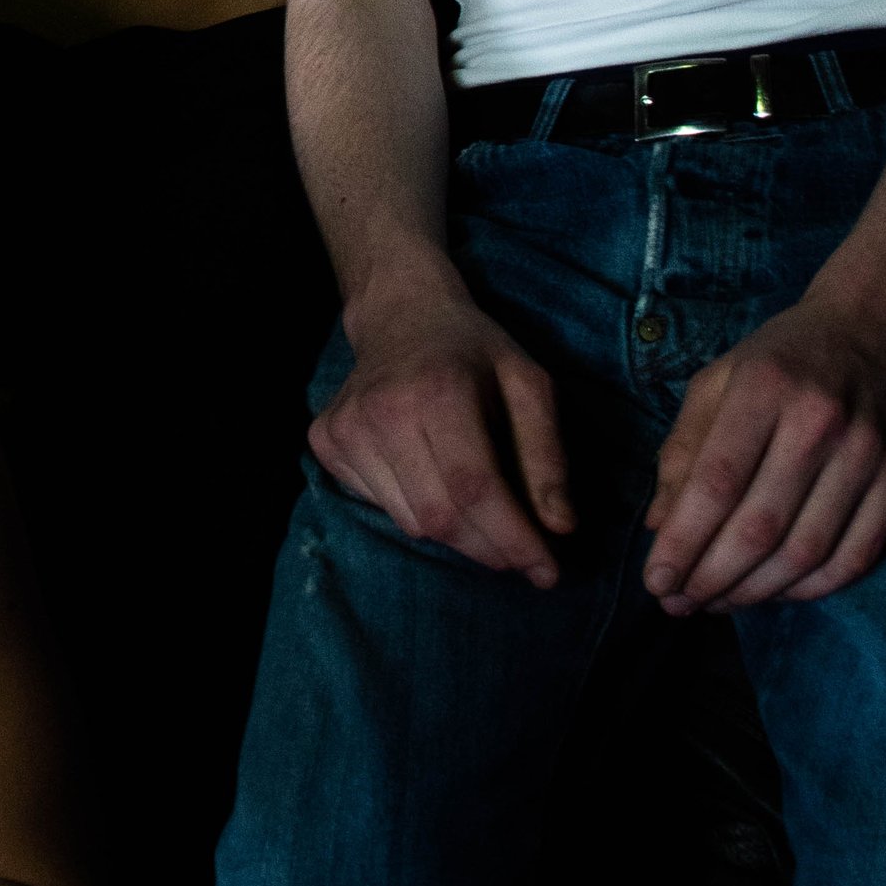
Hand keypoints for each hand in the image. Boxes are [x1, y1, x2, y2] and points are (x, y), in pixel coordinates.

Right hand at [310, 272, 573, 585]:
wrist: (400, 313)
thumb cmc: (473, 350)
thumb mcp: (528, 384)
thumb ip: (547, 455)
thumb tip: (560, 529)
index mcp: (437, 390)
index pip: (474, 488)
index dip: (513, 538)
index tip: (546, 572)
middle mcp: (382, 412)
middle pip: (440, 517)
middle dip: (489, 549)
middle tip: (522, 556)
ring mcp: (346, 429)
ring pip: (410, 523)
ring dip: (457, 534)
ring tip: (481, 510)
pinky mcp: (325, 442)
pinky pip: (382, 507)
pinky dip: (418, 511)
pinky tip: (431, 477)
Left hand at [644, 295, 885, 615]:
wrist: (879, 323)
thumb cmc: (783, 356)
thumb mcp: (719, 380)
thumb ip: (684, 449)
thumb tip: (658, 526)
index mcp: (765, 387)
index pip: (717, 482)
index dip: (683, 541)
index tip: (656, 580)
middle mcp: (821, 420)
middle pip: (760, 525)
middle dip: (711, 578)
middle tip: (678, 604)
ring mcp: (869, 453)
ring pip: (806, 551)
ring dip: (755, 592)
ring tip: (716, 604)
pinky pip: (856, 556)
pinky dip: (811, 589)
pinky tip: (774, 593)